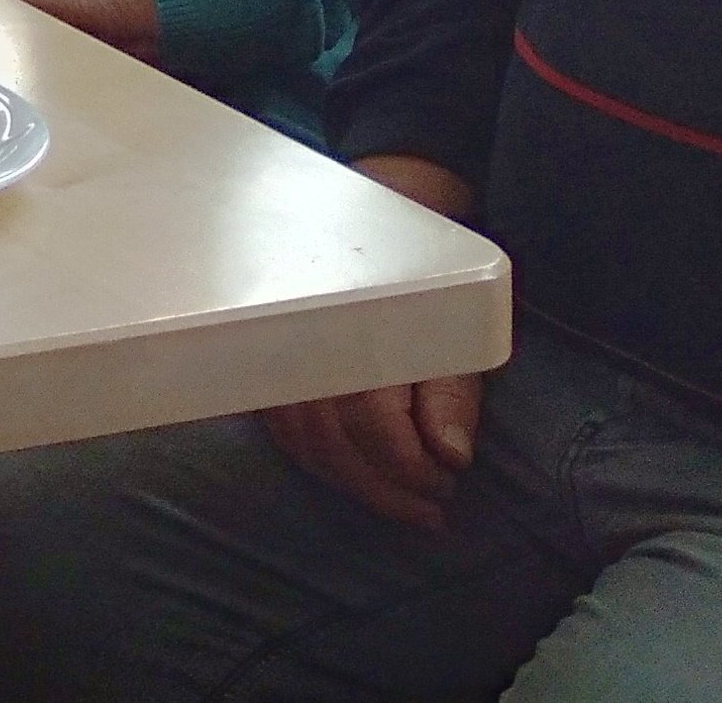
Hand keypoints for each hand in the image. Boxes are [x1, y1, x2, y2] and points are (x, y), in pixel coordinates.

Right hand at [255, 156, 484, 531]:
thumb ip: (450, 393)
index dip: (412, 471)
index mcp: (353, 338)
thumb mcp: (454, 327)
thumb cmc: (424, 274)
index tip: (451, 484)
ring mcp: (278, 361)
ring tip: (404, 503)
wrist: (378, 211)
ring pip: (306, 447)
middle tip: (434, 510)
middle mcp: (304, 352)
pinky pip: (286, 435)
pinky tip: (356, 477)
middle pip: (335, 448)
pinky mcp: (268, 368)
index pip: (373, 431)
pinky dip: (322, 465)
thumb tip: (451, 456)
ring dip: (356, 486)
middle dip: (387, 490)